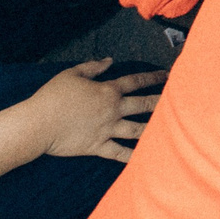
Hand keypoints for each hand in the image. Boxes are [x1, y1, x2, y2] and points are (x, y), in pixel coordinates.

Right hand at [32, 60, 165, 161]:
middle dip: (163, 102)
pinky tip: (148, 158)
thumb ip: (93, 66)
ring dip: (155, 128)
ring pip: (138, 130)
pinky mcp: (98, 146)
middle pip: (144, 105)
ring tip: (172, 129)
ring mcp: (107, 129)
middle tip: (181, 100)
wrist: (37, 123)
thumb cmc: (52, 97)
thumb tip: (110, 60)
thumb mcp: (72, 74)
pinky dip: (134, 156)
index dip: (154, 77)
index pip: (136, 81)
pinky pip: (120, 153)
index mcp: (108, 90)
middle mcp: (112, 109)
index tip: (169, 75)